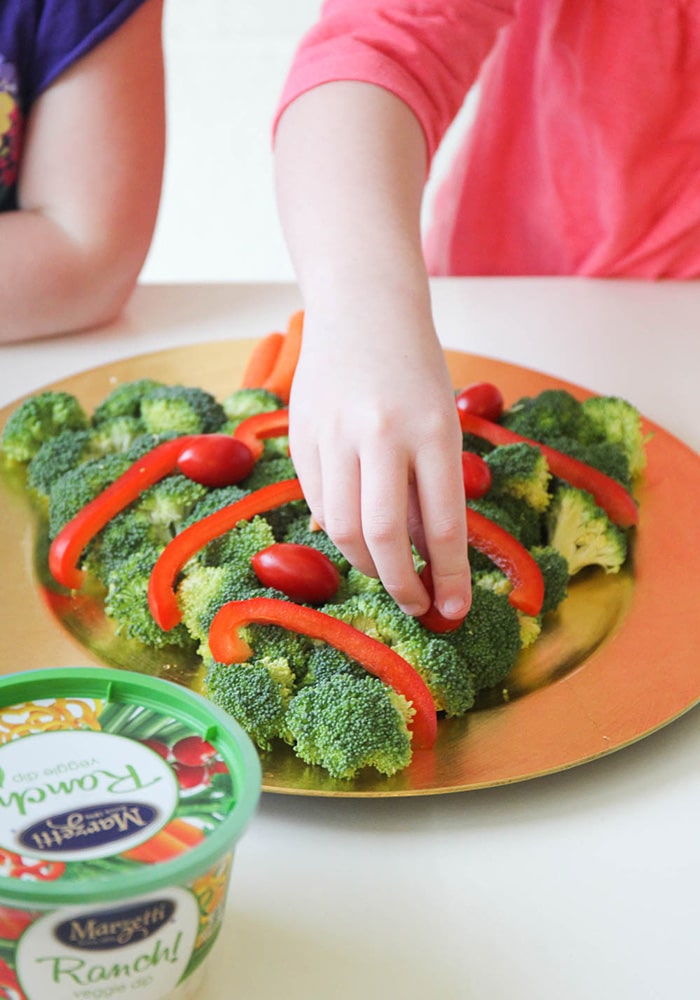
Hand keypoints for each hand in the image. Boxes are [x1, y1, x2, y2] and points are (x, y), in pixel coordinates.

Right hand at [288, 303, 470, 619]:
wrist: (362, 310)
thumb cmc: (415, 371)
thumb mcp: (441, 423)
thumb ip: (430, 487)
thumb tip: (421, 557)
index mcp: (432, 429)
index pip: (444, 523)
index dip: (449, 577)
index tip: (453, 611)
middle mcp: (381, 434)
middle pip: (383, 536)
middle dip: (402, 585)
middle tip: (416, 606)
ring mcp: (334, 434)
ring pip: (340, 528)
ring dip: (365, 564)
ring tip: (386, 571)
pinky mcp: (302, 436)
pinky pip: (317, 502)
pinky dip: (336, 528)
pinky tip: (355, 530)